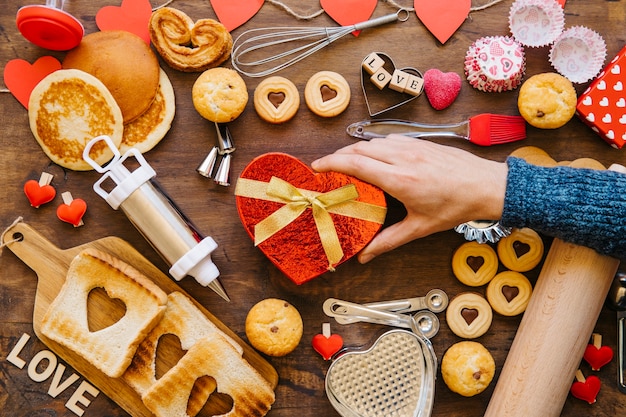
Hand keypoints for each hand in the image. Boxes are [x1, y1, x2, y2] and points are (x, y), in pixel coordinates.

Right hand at [312, 135, 507, 262]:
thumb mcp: (420, 228)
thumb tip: (365, 257)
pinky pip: (389, 140)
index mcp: (400, 179)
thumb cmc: (456, 207)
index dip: (331, 163)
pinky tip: (374, 157)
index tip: (316, 167)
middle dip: (338, 156)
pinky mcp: (421, 143)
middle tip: (326, 167)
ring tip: (346, 163)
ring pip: (374, 142)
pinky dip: (375, 146)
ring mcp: (413, 147)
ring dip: (356, 150)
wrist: (487, 186)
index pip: (356, 163)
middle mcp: (403, 158)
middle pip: (359, 149)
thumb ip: (388, 241)